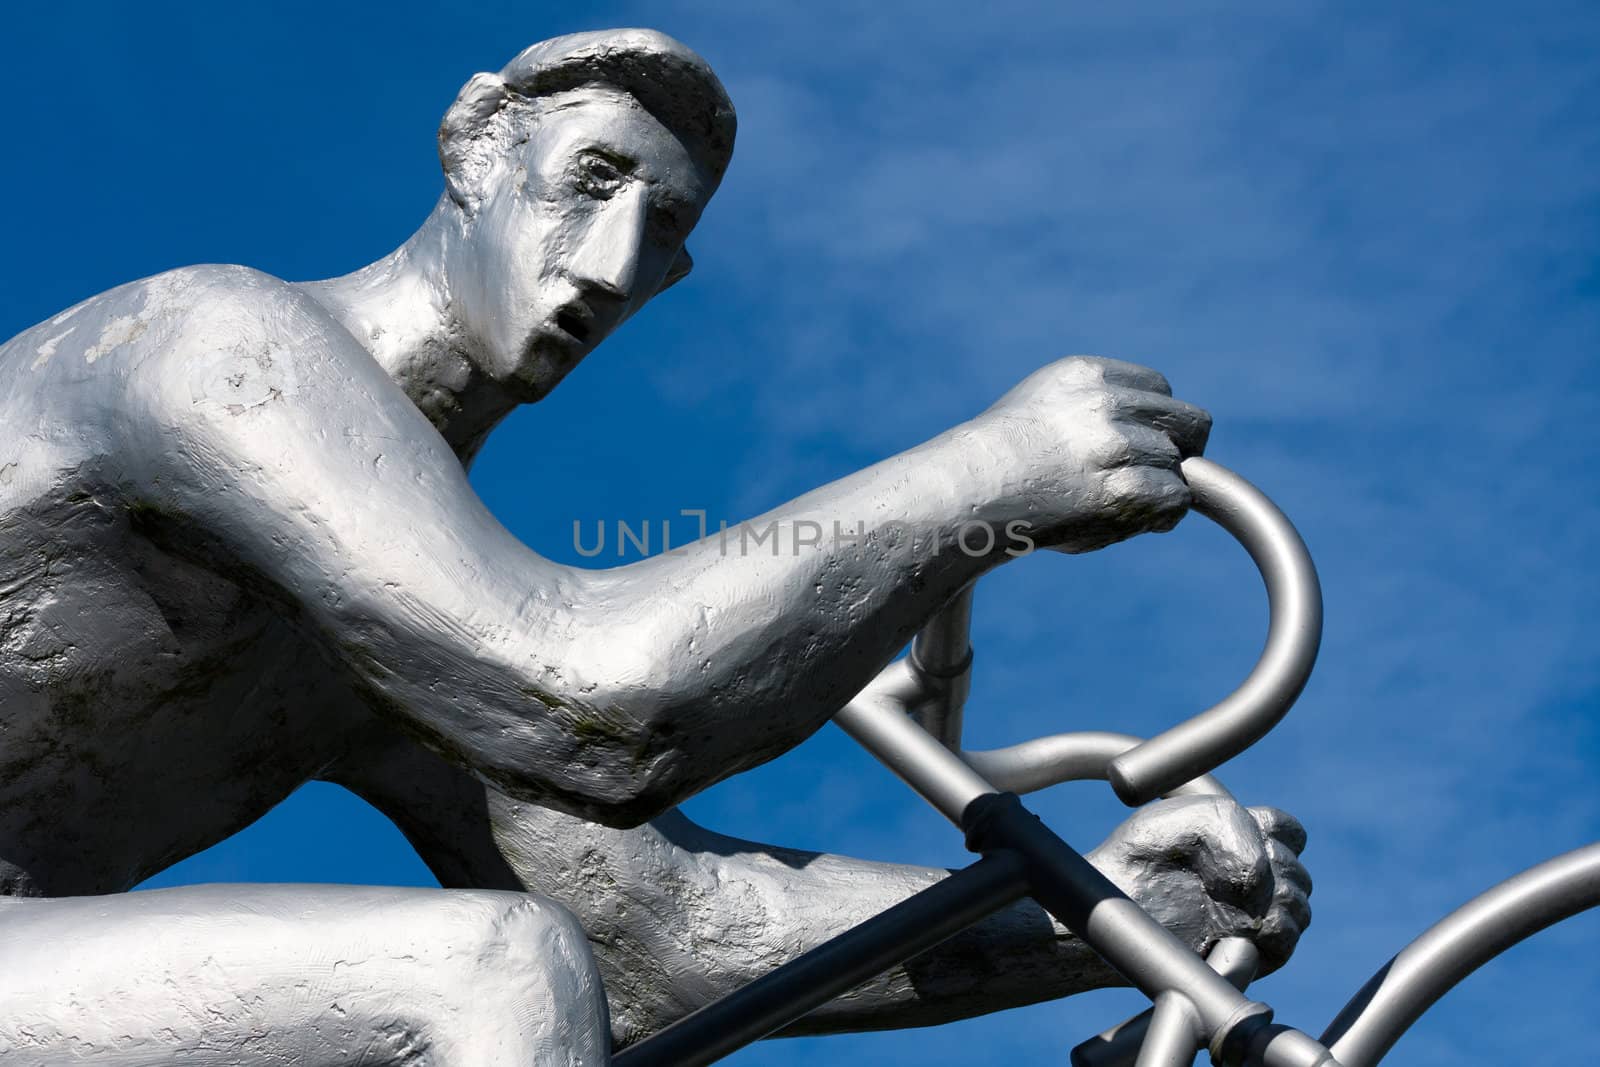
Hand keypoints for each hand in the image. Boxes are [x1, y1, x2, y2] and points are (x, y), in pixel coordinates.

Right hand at [977, 356, 1210, 552]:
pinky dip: (1159, 517)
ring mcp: (1118, 446)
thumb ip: (1097, 407)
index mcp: (1086, 374)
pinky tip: (1126, 521)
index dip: (1153, 421)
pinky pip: (1176, 502)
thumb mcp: (1044, 407)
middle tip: (1151, 475)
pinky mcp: (1127, 491)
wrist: (964, 497)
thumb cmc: (999, 463)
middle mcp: (1106, 404)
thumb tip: (1161, 442)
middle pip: (1188, 421)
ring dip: (1160, 490)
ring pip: (1182, 468)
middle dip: (1178, 449)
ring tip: (1116, 505)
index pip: (1159, 387)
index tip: (1135, 443)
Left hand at [1086, 795, 1311, 974]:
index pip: (1288, 832)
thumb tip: (1260, 878)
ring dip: (1276, 900)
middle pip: (1298, 872)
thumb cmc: (1140, 855)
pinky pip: (1284, 942)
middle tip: (1227, 874)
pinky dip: (1272, 930)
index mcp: (1242, 841)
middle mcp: (1253, 879)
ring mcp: (1252, 917)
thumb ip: (1231, 823)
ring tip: (1232, 901)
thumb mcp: (1182, 818)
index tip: (1251, 834)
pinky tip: (1239, 925)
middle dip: (1277, 868)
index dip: (1278, 833)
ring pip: (1298, 907)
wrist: (1112, 901)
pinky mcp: (1247, 953)